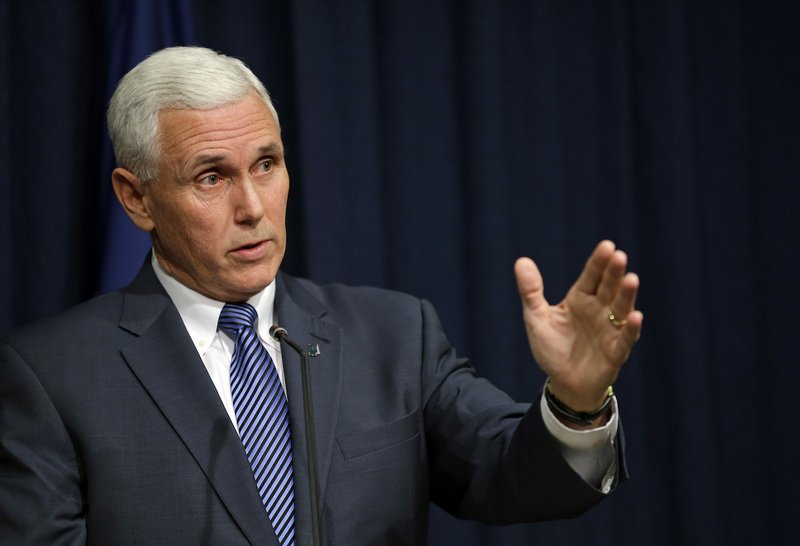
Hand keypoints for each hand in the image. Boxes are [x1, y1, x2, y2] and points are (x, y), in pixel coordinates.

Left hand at [515, 240, 642, 412]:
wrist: (563, 383)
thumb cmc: (552, 348)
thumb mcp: (536, 318)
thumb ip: (531, 291)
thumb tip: (521, 261)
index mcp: (580, 299)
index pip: (591, 276)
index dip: (598, 262)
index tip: (607, 246)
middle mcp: (599, 310)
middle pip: (608, 288)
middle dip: (614, 273)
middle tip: (619, 256)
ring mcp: (610, 330)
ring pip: (621, 309)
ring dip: (627, 295)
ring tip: (632, 279)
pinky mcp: (616, 352)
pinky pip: (625, 339)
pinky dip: (631, 328)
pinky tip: (636, 316)